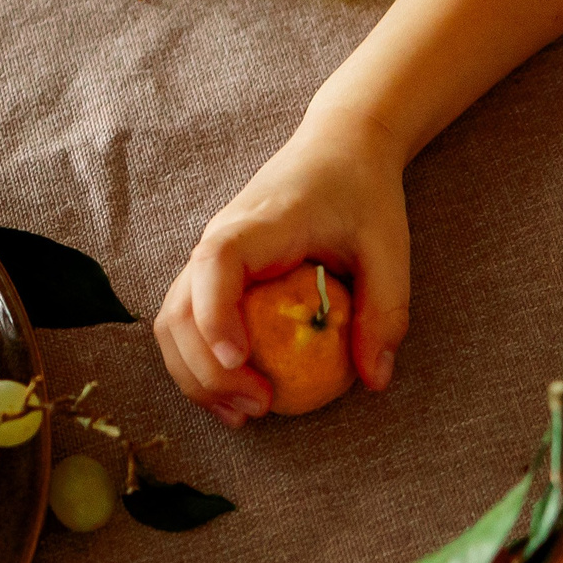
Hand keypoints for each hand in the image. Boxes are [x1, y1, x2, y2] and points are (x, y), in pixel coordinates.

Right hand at [154, 107, 411, 427]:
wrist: (340, 148)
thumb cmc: (363, 193)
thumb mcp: (388, 249)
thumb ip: (385, 311)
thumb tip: (376, 379)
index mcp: (259, 224)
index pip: (216, 264)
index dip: (217, 316)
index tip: (241, 363)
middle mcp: (219, 239)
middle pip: (179, 310)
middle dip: (206, 371)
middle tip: (259, 408)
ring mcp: (209, 258)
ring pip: (173, 324)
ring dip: (198, 377)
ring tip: (245, 414)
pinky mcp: (214, 275)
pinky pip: (191, 324)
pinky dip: (203, 365)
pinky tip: (238, 397)